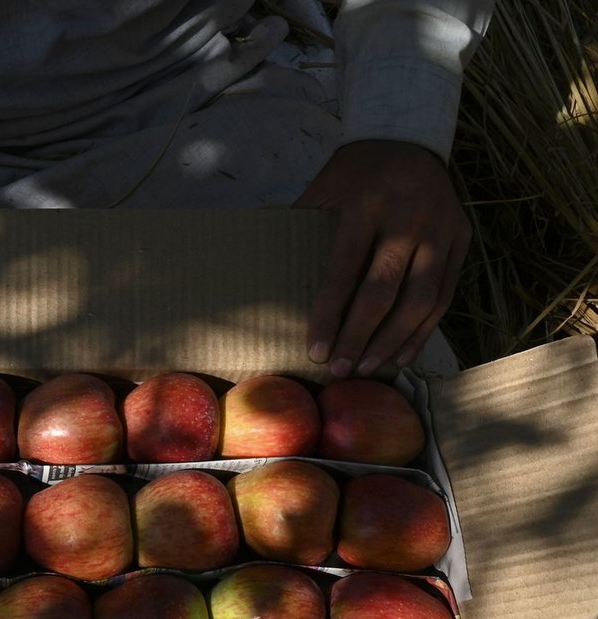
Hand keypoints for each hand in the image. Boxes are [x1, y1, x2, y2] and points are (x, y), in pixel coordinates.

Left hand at [294, 140, 469, 377]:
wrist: (408, 137)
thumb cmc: (354, 172)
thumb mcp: (323, 188)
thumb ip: (302, 228)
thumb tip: (266, 276)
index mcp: (367, 204)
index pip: (344, 271)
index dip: (329, 315)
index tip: (315, 350)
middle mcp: (409, 218)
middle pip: (385, 291)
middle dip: (360, 336)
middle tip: (340, 369)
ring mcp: (442, 229)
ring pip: (422, 300)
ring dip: (394, 341)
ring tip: (368, 367)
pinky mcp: (463, 239)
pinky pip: (446, 295)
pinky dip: (424, 329)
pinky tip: (403, 353)